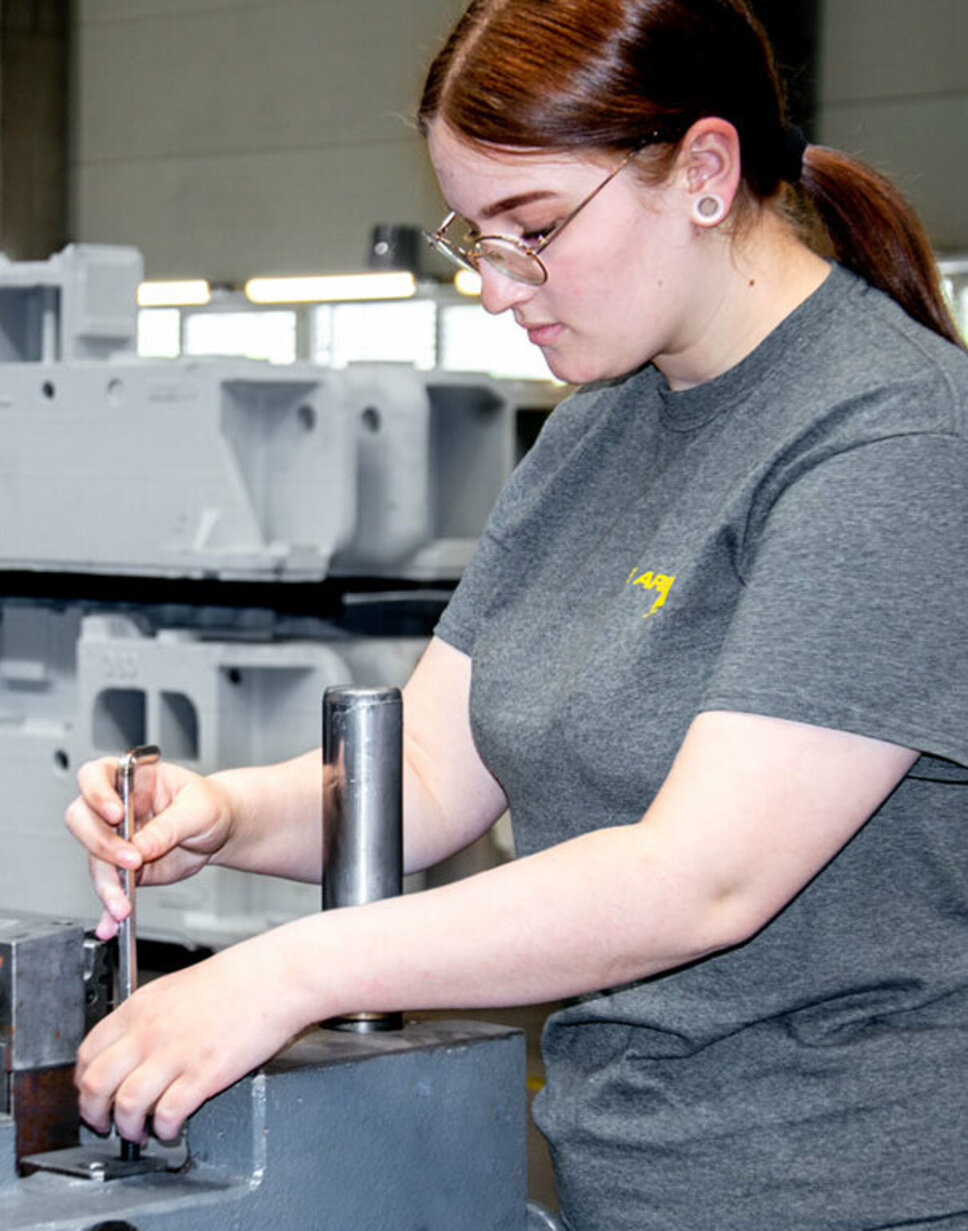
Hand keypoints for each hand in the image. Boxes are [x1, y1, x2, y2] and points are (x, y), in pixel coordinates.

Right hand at [65, 758, 234, 939]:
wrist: (222, 829)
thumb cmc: (210, 804)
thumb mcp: (198, 808)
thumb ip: (169, 826)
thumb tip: (141, 847)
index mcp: (131, 779)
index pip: (95, 776)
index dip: (97, 793)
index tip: (116, 813)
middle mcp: (116, 808)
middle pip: (84, 820)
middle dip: (102, 844)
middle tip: (132, 860)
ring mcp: (116, 838)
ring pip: (95, 860)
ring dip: (106, 885)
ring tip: (123, 906)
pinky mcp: (122, 867)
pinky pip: (110, 887)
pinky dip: (109, 907)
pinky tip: (111, 922)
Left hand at [75, 932, 305, 1142]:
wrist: (276, 976)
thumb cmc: (237, 978)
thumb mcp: (176, 987)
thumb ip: (148, 1017)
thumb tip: (132, 1047)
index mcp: (140, 1007)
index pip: (87, 1053)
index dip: (83, 1083)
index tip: (93, 1094)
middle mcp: (150, 1031)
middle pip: (96, 1084)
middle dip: (94, 1114)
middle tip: (105, 1123)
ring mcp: (176, 1053)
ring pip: (126, 1105)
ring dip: (128, 1128)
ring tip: (139, 1133)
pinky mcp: (204, 1074)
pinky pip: (168, 1114)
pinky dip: (165, 1129)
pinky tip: (172, 1128)